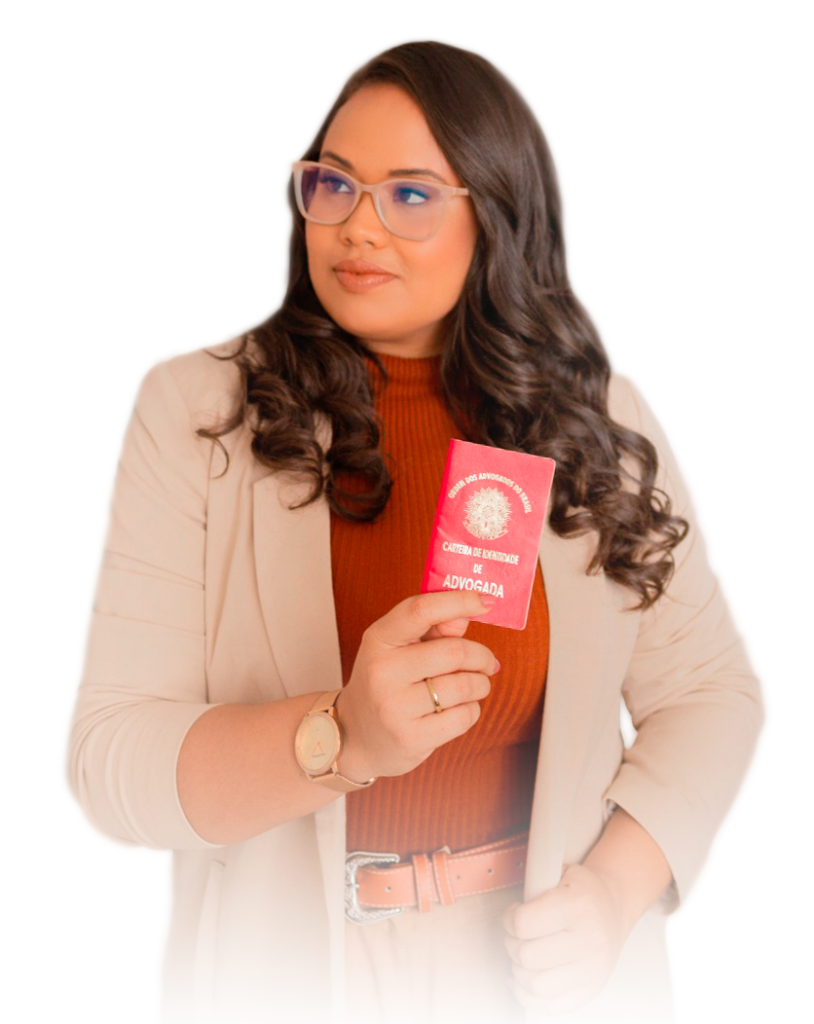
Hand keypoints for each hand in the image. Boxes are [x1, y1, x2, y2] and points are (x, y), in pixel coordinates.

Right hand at [337, 591, 498, 780]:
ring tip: (474, 686)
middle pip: (454, 651)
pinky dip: (472, 709)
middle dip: (481, 656)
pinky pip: (464, 717)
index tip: (486, 601)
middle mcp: (382, 671)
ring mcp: (394, 708)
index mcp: (379, 638)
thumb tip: (467, 614)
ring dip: (480, 684)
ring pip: (464, 686)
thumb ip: (434, 628)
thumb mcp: (398, 647)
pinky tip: (459, 709)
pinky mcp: (410, 738)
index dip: (459, 601)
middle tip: (487, 662)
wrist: (357, 735)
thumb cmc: (387, 682)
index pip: (421, 610)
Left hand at [502, 862, 627, 1016]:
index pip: (525, 924)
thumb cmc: (581, 890)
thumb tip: (511, 914)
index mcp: (580, 905)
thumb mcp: (558, 872)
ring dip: (519, 972)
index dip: (509, 920)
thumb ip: (533, 886)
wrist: (613, 904)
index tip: (513, 914)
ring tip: (523, 955)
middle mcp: (591, 939)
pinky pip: (554, 1007)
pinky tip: (523, 981)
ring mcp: (594, 968)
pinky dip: (530, 998)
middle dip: (512, 945)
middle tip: (516, 935)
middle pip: (529, 957)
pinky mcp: (594, 988)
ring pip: (538, 986)